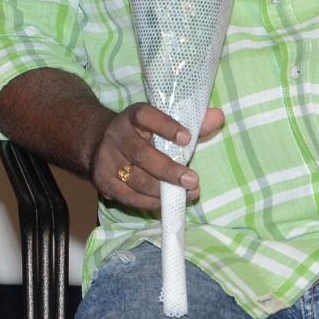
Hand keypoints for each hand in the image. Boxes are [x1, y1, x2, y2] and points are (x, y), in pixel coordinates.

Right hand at [90, 104, 224, 210]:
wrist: (100, 142)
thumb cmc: (142, 133)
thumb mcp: (163, 123)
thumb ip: (192, 123)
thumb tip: (218, 117)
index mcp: (132, 116)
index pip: (146, 116)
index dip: (166, 126)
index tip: (187, 137)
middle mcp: (116, 136)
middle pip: (141, 154)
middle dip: (168, 170)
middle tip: (192, 180)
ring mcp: (107, 160)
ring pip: (136, 179)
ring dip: (163, 191)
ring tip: (188, 193)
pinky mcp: (103, 182)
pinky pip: (130, 197)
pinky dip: (151, 202)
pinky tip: (168, 202)